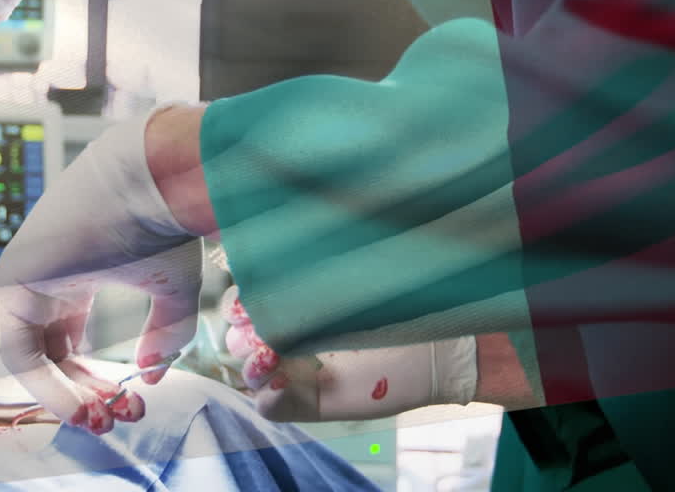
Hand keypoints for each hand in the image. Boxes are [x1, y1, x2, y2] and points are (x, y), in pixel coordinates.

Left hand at [0, 108, 201, 432]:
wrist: (150, 177)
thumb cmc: (164, 222)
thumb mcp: (173, 288)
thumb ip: (164, 334)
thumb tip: (152, 376)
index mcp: (76, 274)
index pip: (70, 342)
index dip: (98, 381)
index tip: (134, 403)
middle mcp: (46, 279)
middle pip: (54, 356)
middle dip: (87, 394)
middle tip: (118, 421)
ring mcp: (25, 278)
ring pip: (35, 358)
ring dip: (68, 398)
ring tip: (104, 420)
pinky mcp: (14, 280)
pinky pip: (21, 352)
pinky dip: (48, 386)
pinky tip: (83, 404)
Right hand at [220, 286, 477, 421]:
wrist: (435, 346)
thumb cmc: (393, 304)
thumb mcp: (342, 285)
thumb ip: (303, 281)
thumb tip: (260, 267)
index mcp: (293, 309)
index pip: (246, 307)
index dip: (238, 305)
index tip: (246, 301)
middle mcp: (292, 342)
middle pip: (238, 342)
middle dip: (241, 335)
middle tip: (259, 329)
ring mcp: (300, 375)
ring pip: (251, 376)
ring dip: (252, 366)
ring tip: (271, 356)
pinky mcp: (313, 406)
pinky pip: (273, 408)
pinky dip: (268, 399)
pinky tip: (280, 385)